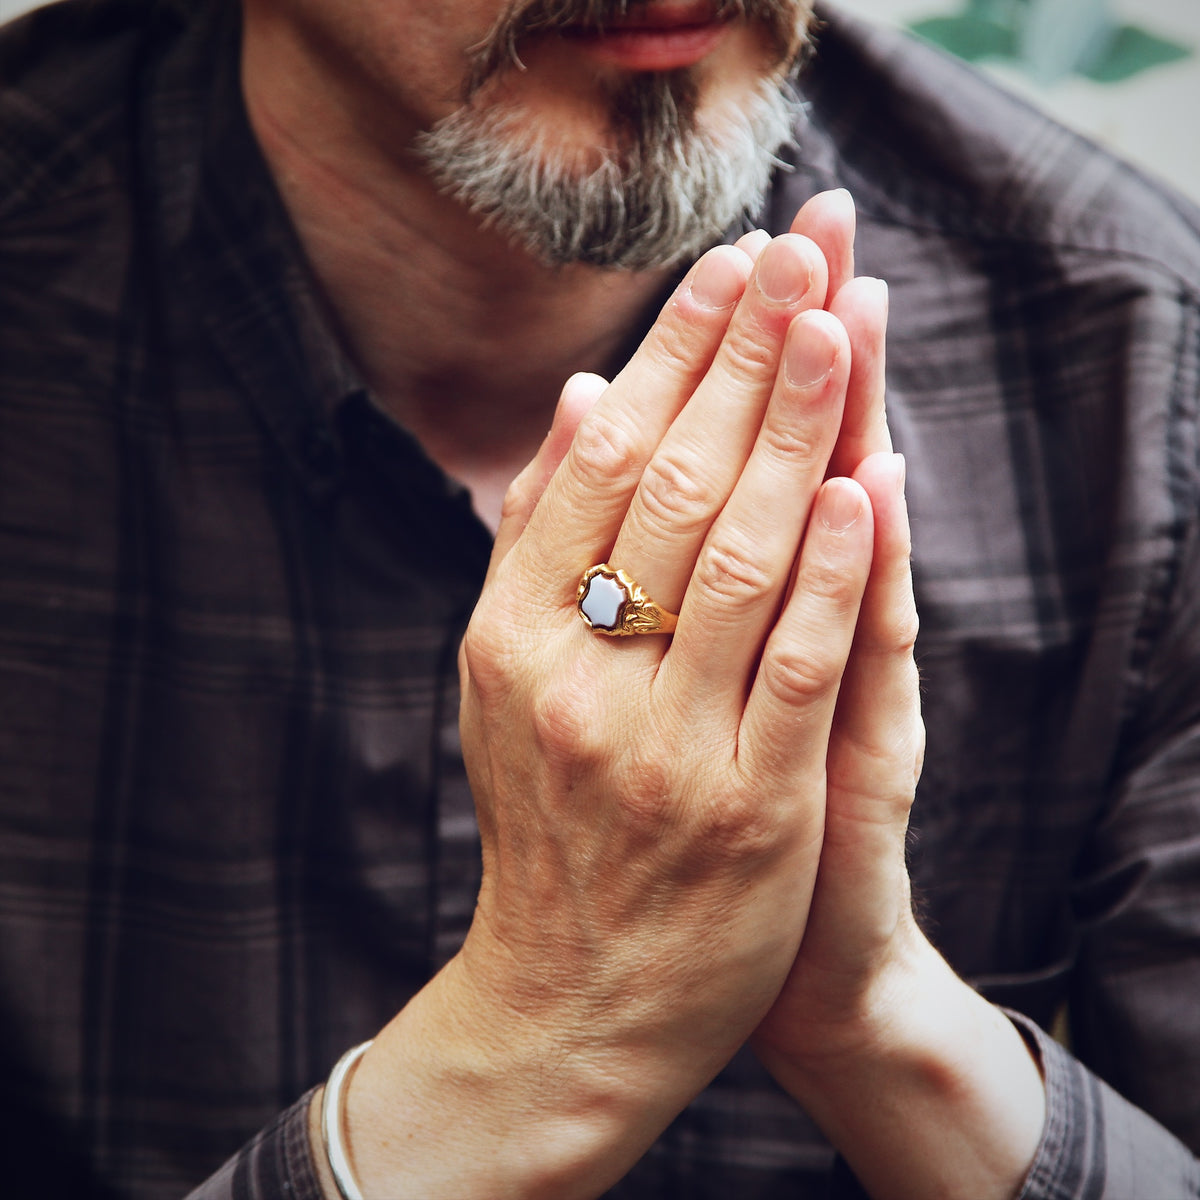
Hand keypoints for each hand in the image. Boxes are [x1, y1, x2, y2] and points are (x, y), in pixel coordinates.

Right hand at [455, 218, 877, 1186]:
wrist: (572, 997)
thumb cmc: (551, 825)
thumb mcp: (508, 686)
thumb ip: (538, 547)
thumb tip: (584, 403)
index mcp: (511, 638)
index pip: (597, 462)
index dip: (668, 356)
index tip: (723, 268)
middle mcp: (577, 678)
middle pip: (668, 484)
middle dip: (739, 358)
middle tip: (794, 253)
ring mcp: (663, 743)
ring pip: (734, 555)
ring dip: (791, 430)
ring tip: (833, 323)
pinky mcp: (749, 806)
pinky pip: (790, 664)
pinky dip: (826, 568)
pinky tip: (860, 481)